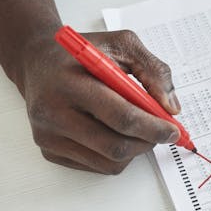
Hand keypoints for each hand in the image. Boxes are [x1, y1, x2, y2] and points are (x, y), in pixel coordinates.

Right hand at [17, 30, 181, 173]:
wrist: (37, 61)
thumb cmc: (81, 53)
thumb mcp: (122, 44)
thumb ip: (153, 71)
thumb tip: (171, 108)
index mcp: (69, 82)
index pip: (120, 117)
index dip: (153, 128)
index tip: (173, 130)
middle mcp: (52, 112)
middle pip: (115, 146)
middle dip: (148, 142)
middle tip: (162, 132)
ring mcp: (48, 136)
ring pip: (109, 162)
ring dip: (134, 150)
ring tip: (137, 128)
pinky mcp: (49, 150)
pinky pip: (97, 166)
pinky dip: (116, 155)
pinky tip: (114, 131)